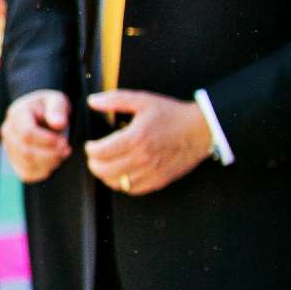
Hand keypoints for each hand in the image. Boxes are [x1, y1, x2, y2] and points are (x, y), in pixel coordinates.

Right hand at [1, 90, 71, 183]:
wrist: (41, 115)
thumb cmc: (50, 107)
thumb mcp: (57, 100)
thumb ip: (58, 109)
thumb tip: (58, 123)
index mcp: (16, 114)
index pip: (27, 134)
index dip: (47, 141)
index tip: (63, 141)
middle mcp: (8, 131)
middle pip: (26, 152)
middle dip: (51, 154)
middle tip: (66, 148)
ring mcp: (9, 147)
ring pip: (27, 165)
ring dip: (49, 163)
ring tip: (62, 154)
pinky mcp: (14, 161)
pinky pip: (27, 174)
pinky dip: (43, 172)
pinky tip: (53, 162)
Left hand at [84, 90, 215, 195]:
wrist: (200, 130)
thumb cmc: (172, 115)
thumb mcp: (143, 100)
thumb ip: (115, 100)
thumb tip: (92, 101)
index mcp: (135, 138)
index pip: (100, 152)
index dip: (90, 150)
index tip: (91, 145)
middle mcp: (142, 158)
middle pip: (105, 171)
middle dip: (94, 164)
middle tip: (95, 157)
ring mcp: (151, 172)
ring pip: (117, 183)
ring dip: (106, 175)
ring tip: (107, 165)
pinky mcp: (159, 181)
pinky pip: (133, 190)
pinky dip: (123, 184)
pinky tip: (123, 173)